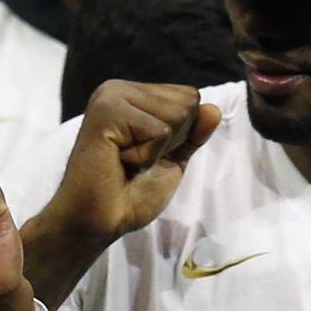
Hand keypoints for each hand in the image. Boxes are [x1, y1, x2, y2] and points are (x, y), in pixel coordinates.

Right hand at [40, 81, 220, 250]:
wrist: (96, 222)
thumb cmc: (127, 196)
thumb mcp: (170, 161)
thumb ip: (191, 134)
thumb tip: (214, 109)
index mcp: (131, 94)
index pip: (189, 97)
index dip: (179, 136)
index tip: (143, 156)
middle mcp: (117, 88)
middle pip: (187, 103)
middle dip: (170, 142)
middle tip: (133, 161)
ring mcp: (110, 97)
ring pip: (176, 115)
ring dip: (157, 151)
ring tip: (125, 162)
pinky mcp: (107, 111)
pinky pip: (159, 131)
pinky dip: (146, 157)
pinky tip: (119, 163)